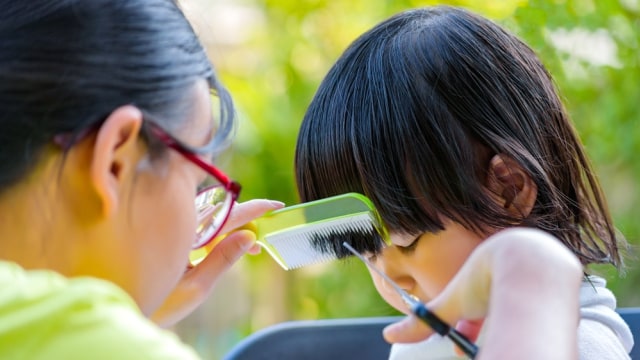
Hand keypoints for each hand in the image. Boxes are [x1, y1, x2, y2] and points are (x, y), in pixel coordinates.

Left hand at [150, 199, 283, 327]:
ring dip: (234, 227)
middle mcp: (176, 225)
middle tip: (265, 231)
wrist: (123, 307)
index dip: (253, 209)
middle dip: (246, 220)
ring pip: (210, 218)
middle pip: (219, 212)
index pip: (225, 215)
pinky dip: (218, 232)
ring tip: (252, 245)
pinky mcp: (169, 233)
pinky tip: (231, 243)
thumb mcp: (196, 287)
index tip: (274, 207)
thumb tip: (249, 236)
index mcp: (182, 234)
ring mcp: (172, 227)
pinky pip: (199, 225)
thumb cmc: (156, 303)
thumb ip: (223, 260)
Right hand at [383, 228, 581, 359]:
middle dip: (485, 327)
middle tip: (480, 345)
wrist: (533, 266)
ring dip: (508, 322)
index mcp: (486, 259)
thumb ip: (424, 321)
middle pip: (496, 301)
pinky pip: (545, 302)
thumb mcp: (454, 304)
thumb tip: (389, 335)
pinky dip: (533, 317)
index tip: (464, 338)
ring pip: (520, 303)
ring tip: (506, 336)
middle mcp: (512, 262)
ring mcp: (539, 269)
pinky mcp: (562, 279)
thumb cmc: (490, 279)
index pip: (474, 296)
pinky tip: (530, 324)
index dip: (466, 321)